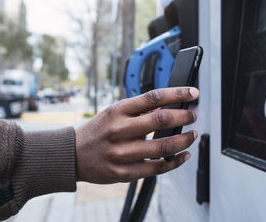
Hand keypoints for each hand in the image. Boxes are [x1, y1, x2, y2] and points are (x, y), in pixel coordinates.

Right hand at [75, 87, 198, 183]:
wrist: (72, 155)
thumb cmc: (97, 131)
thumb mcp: (113, 112)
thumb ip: (139, 109)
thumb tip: (166, 104)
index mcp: (118, 111)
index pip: (153, 97)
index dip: (177, 93)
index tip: (192, 93)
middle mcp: (120, 130)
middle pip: (161, 120)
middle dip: (183, 117)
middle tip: (192, 116)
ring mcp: (122, 153)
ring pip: (163, 147)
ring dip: (184, 140)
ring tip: (192, 135)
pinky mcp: (124, 172)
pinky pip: (156, 168)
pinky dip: (175, 162)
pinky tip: (182, 155)